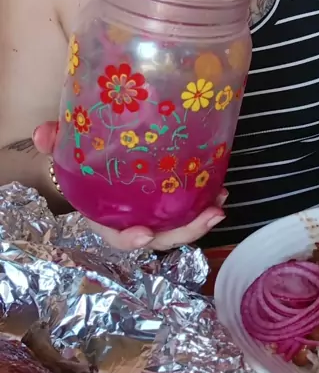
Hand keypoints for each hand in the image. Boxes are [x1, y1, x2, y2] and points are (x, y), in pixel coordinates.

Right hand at [33, 122, 226, 251]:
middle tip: (209, 215)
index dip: (130, 240)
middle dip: (185, 232)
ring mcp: (153, 214)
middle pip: (159, 238)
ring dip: (201, 219)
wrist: (95, 162)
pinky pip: (187, 210)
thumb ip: (55, 142)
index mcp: (105, 217)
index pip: (117, 237)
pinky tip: (219, 189)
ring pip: (178, 227)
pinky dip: (204, 204)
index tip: (145, 235)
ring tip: (220, 204)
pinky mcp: (168, 203)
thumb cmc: (83, 163)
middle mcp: (132, 221)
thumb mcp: (67, 153)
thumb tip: (43, 132)